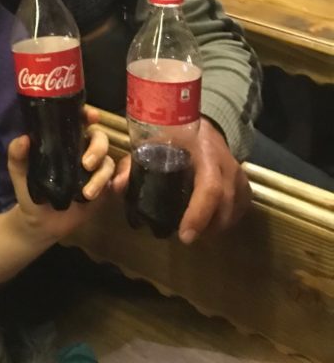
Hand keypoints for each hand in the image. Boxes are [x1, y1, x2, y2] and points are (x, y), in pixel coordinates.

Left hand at [6, 126, 114, 244]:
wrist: (40, 224)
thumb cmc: (29, 192)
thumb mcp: (19, 173)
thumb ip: (17, 156)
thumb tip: (23, 139)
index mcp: (64, 142)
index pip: (78, 122)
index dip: (88, 115)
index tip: (92, 116)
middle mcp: (82, 152)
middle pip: (99, 139)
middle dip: (98, 148)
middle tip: (86, 164)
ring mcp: (94, 170)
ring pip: (108, 162)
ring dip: (102, 176)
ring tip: (87, 193)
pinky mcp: (104, 188)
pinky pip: (118, 179)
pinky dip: (123, 179)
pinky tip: (118, 186)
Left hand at [109, 119, 250, 244]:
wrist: (203, 126)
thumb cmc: (175, 135)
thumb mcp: (153, 143)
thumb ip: (133, 165)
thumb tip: (116, 187)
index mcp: (205, 153)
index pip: (210, 188)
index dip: (199, 214)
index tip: (184, 235)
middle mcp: (227, 165)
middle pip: (226, 204)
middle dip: (206, 226)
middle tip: (185, 236)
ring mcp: (240, 175)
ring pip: (235, 211)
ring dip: (216, 226)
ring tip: (195, 231)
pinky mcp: (246, 184)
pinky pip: (241, 210)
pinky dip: (226, 221)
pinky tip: (210, 224)